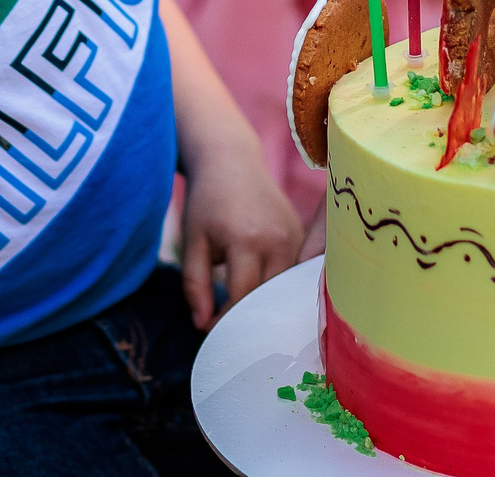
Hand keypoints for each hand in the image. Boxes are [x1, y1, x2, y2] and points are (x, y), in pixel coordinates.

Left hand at [179, 127, 303, 329]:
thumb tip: (202, 326)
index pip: (242, 298)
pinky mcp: (301, 235)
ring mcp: (295, 237)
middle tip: (232, 333)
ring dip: (268, 306)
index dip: (226, 320)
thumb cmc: (207, 202)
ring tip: (248, 318)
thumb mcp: (193, 241)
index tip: (211, 330)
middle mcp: (278, 240)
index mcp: (247, 240)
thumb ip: (195, 285)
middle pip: (270, 299)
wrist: (232, 160)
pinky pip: (294, 274)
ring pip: (286, 290)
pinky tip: (266, 298)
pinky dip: (280, 289)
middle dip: (250, 320)